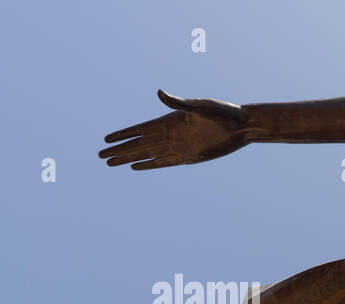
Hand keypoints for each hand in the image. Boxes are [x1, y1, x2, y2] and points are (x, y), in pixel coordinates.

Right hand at [99, 90, 251, 169]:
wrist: (243, 126)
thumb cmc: (225, 112)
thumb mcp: (202, 106)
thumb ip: (179, 103)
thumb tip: (159, 93)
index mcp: (170, 121)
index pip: (139, 130)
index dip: (122, 135)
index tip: (105, 139)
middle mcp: (170, 135)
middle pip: (138, 145)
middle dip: (119, 150)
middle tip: (100, 156)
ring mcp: (178, 147)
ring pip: (147, 155)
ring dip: (129, 159)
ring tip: (112, 163)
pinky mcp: (189, 158)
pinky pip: (164, 163)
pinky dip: (149, 166)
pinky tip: (136, 168)